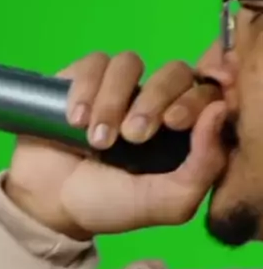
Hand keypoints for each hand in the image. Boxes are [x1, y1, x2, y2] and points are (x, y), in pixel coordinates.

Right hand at [5, 52, 227, 239]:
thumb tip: (220, 112)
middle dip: (153, 100)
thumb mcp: (163, 203)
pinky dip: (84, 90)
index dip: (193, 100)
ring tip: (96, 139)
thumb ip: (202, 169)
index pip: (205, 93)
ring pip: (129, 63)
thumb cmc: (107, 205)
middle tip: (132, 136)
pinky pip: (93, 63)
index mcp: (180, 132)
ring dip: (113, 101)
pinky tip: (75, 121)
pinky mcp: (83, 79)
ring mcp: (118, 89)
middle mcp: (153, 104)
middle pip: (173, 71)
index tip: (172, 124)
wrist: (48, 204)